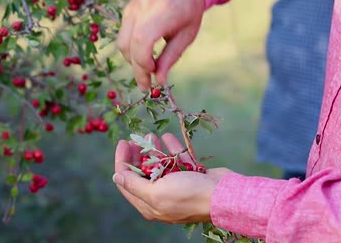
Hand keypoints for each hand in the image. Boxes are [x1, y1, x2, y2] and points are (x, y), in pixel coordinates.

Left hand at [113, 133, 231, 223]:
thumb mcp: (155, 192)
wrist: (224, 195)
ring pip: (160, 165)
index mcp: (149, 205)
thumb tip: (116, 177)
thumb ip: (134, 185)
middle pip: (142, 173)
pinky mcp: (191, 177)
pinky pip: (177, 161)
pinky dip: (172, 149)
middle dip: (137, 154)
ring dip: (154, 150)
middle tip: (135, 138)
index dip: (122, 162)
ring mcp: (176, 187)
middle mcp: (161, 197)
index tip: (123, 143)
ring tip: (150, 135)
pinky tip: (168, 137)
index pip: (127, 182)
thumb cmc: (188, 195)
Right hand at [117, 0, 204, 90]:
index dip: (143, 64)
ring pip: (122, 43)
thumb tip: (159, 81)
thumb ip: (170, 58)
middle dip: (136, 68)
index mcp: (161, 13)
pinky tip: (145, 55)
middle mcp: (141, 9)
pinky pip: (123, 36)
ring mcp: (131, 8)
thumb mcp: (186, 36)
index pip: (141, 42)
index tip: (152, 77)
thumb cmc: (188, 11)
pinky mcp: (127, 11)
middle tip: (147, 84)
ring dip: (132, 60)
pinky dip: (131, 50)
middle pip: (128, 45)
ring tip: (147, 68)